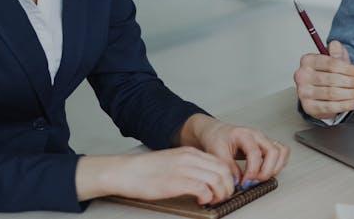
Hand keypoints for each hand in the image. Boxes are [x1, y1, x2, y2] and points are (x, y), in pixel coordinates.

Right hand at [75, 148, 235, 204]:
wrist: (126, 171)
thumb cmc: (145, 170)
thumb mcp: (173, 161)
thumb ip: (189, 166)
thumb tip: (204, 179)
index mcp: (190, 152)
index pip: (220, 162)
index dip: (227, 177)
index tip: (225, 187)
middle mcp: (190, 158)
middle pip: (223, 171)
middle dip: (228, 186)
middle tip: (223, 197)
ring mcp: (184, 169)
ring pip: (217, 180)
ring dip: (220, 193)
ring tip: (214, 200)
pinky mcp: (176, 182)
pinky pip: (203, 189)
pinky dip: (208, 197)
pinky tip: (202, 201)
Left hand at [181, 114, 289, 184]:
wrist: (217, 132)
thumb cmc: (217, 139)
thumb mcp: (217, 152)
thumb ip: (228, 167)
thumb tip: (238, 180)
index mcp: (244, 134)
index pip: (255, 153)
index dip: (252, 171)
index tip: (245, 182)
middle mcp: (258, 136)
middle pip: (274, 151)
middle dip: (267, 171)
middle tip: (255, 181)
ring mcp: (264, 140)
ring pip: (282, 151)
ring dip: (275, 168)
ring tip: (262, 177)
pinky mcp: (267, 145)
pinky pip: (282, 152)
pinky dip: (279, 164)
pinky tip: (267, 171)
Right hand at [294, 40, 353, 119]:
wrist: (320, 95)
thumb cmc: (328, 76)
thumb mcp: (334, 62)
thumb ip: (336, 53)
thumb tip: (336, 45)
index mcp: (308, 60)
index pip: (331, 64)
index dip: (350, 70)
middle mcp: (302, 76)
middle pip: (332, 79)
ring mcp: (304, 92)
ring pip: (332, 93)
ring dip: (352, 94)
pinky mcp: (308, 107)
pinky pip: (329, 107)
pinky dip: (345, 105)